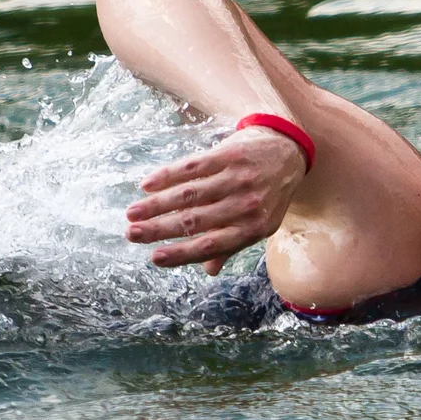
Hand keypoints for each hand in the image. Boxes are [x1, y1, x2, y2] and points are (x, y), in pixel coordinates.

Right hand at [124, 126, 306, 272]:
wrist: (288, 149)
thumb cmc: (270, 193)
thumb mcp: (260, 223)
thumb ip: (233, 244)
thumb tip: (209, 270)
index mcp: (253, 228)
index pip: (210, 246)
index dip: (181, 253)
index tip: (154, 257)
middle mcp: (246, 205)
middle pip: (194, 220)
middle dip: (158, 229)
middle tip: (132, 234)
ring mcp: (237, 178)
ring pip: (188, 195)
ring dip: (156, 205)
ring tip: (132, 213)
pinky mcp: (229, 154)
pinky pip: (192, 166)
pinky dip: (167, 176)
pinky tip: (147, 185)